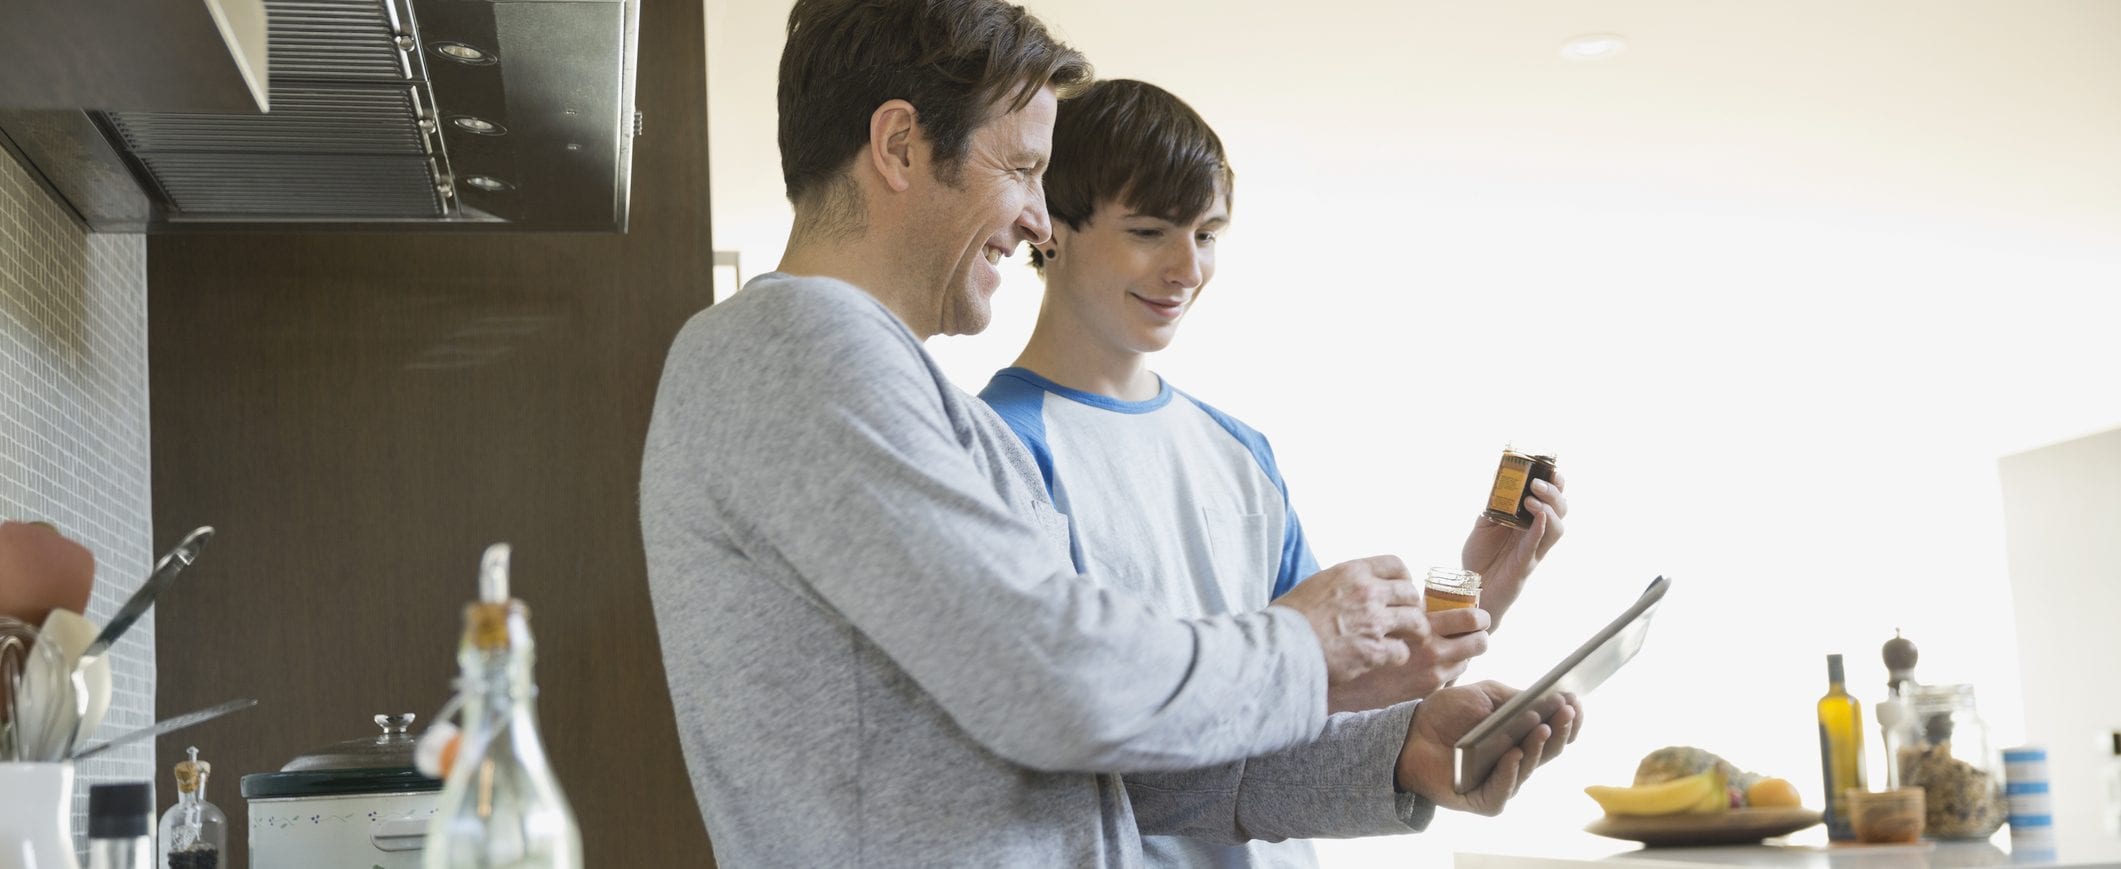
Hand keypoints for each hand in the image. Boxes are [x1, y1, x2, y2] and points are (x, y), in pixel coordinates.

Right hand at [1271, 556, 1427, 684]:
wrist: (1279, 645)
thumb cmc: (1289, 618)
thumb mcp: (1316, 584)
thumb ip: (1341, 584)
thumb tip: (1351, 589)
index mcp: (1352, 572)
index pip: (1396, 564)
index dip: (1404, 579)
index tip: (1401, 591)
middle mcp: (1367, 592)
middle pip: (1411, 593)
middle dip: (1413, 606)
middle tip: (1409, 618)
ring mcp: (1373, 622)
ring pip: (1416, 622)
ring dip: (1414, 632)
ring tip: (1409, 639)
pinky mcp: (1373, 650)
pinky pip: (1401, 651)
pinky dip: (1398, 655)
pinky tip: (1388, 658)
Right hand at [1327, 608, 1489, 712]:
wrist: (1326, 671)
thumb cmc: (1348, 631)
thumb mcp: (1376, 607)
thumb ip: (1400, 601)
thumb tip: (1418, 597)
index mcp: (1421, 623)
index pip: (1468, 616)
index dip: (1474, 611)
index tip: (1472, 609)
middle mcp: (1431, 649)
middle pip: (1479, 638)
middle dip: (1479, 630)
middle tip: (1476, 626)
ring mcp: (1430, 673)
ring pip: (1466, 659)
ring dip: (1462, 651)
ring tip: (1449, 645)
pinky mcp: (1423, 691)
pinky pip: (1450, 677)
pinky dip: (1447, 669)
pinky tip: (1433, 664)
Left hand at [1394, 681, 1582, 815]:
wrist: (1410, 733)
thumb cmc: (1448, 714)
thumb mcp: (1484, 695)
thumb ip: (1514, 697)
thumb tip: (1548, 698)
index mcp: (1521, 736)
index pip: (1554, 732)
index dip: (1568, 719)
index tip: (1576, 701)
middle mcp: (1517, 761)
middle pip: (1548, 751)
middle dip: (1561, 730)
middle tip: (1567, 711)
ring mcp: (1501, 781)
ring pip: (1528, 769)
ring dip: (1537, 748)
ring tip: (1541, 727)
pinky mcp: (1482, 800)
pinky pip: (1501, 793)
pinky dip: (1508, 774)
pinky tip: (1513, 755)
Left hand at [1461, 473, 1567, 631]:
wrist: (1471, 587)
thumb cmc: (1480, 557)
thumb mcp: (1485, 524)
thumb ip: (1493, 504)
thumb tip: (1497, 477)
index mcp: (1529, 522)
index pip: (1551, 500)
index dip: (1556, 484)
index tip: (1550, 467)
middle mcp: (1536, 535)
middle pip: (1560, 511)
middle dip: (1555, 493)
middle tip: (1538, 482)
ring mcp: (1533, 550)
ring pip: (1556, 529)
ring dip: (1548, 510)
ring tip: (1532, 498)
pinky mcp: (1525, 565)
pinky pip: (1536, 546)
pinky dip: (1539, 530)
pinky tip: (1537, 516)